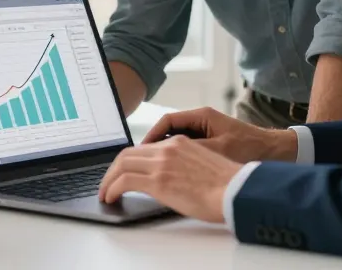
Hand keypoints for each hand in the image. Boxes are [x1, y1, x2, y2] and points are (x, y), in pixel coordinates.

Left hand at [99, 135, 241, 222]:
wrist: (236, 190)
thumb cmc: (227, 185)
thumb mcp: (202, 166)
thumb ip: (183, 166)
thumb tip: (172, 181)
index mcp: (180, 143)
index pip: (144, 147)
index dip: (128, 160)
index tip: (122, 172)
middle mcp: (168, 149)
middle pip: (128, 154)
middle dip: (113, 169)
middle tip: (108, 183)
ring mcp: (162, 163)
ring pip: (122, 165)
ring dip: (109, 179)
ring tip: (105, 193)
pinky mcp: (158, 181)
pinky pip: (124, 181)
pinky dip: (112, 188)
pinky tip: (110, 197)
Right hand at [142, 107, 298, 163]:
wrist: (277, 153)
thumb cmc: (250, 149)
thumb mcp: (217, 151)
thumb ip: (191, 151)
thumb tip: (165, 159)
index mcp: (201, 117)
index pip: (166, 122)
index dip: (150, 137)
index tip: (138, 152)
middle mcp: (202, 120)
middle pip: (167, 130)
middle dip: (152, 147)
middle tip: (139, 163)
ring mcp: (207, 131)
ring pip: (176, 140)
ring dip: (164, 153)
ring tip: (152, 170)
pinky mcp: (212, 143)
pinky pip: (187, 148)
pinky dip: (177, 158)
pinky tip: (173, 173)